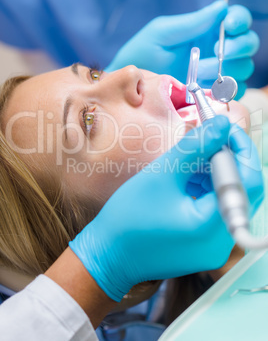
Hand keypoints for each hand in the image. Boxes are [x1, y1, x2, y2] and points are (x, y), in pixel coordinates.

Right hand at [69, 116, 254, 301]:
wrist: (109, 255)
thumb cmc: (129, 217)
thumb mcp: (162, 174)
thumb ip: (196, 146)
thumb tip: (222, 124)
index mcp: (212, 226)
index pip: (247, 180)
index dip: (240, 148)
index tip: (223, 127)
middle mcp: (221, 242)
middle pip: (242, 191)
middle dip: (227, 160)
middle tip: (208, 139)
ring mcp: (214, 247)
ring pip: (229, 199)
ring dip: (216, 174)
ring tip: (192, 159)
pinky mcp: (205, 247)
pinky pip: (217, 211)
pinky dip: (208, 190)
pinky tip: (189, 178)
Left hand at [106, 1, 258, 98]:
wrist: (132, 85)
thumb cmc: (143, 53)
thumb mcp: (163, 33)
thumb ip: (191, 23)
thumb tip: (221, 7)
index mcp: (207, 30)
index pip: (236, 19)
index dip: (240, 20)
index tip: (229, 25)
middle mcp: (216, 50)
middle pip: (247, 44)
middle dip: (237, 46)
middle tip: (215, 50)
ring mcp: (217, 73)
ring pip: (243, 68)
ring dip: (226, 69)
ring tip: (198, 72)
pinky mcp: (213, 94)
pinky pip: (233, 93)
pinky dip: (226, 90)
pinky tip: (207, 88)